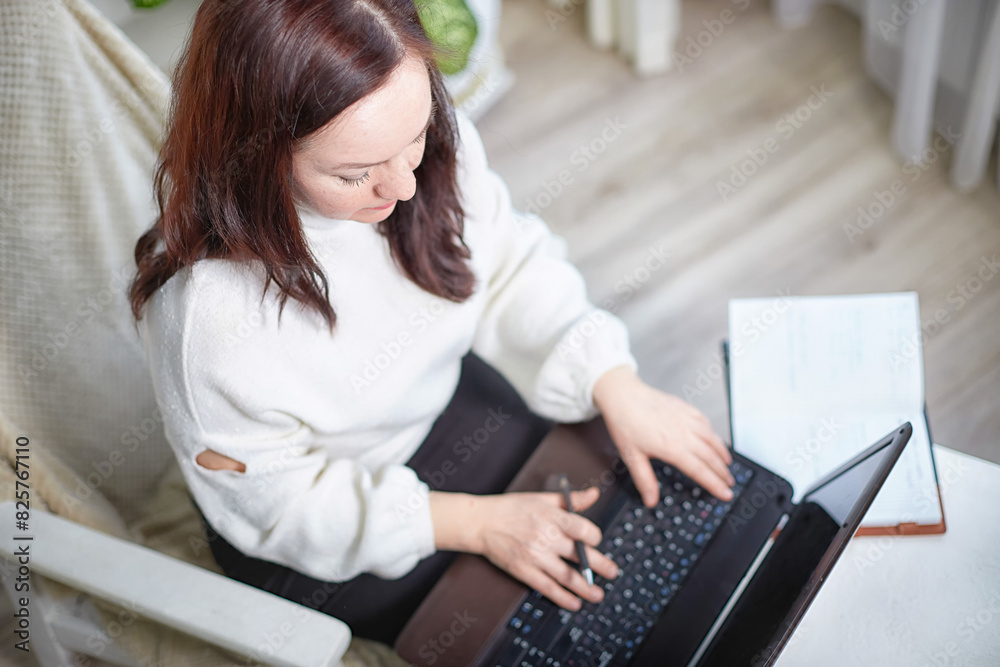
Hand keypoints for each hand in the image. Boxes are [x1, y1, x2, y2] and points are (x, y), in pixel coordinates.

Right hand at [429, 489, 618, 610]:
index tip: (596, 541)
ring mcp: (535, 556)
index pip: (583, 530)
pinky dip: (563, 598)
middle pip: (580, 555)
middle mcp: (546, 537)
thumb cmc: (511, 508)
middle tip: (613, 572)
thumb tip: (593, 494)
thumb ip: (571, 499)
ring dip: (586, 587)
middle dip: (600, 566)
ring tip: (598, 594)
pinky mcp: (524, 570)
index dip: (594, 536)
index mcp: (552, 516)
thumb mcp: (542, 498)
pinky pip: (548, 587)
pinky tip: (574, 603)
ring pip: (567, 576)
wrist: (481, 522)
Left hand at [592, 366, 733, 506]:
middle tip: (729, 484)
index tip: (725, 494)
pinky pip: (706, 423)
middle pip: (711, 457)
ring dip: (722, 454)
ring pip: (713, 439)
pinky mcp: (686, 408)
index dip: (715, 485)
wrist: (623, 395)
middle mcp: (684, 433)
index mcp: (672, 448)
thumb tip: (651, 500)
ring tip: (728, 466)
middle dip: (723, 473)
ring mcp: (687, 419)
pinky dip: (714, 434)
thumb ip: (644, 480)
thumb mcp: (631, 456)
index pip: (700, 471)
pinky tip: (715, 440)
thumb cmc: (625, 423)